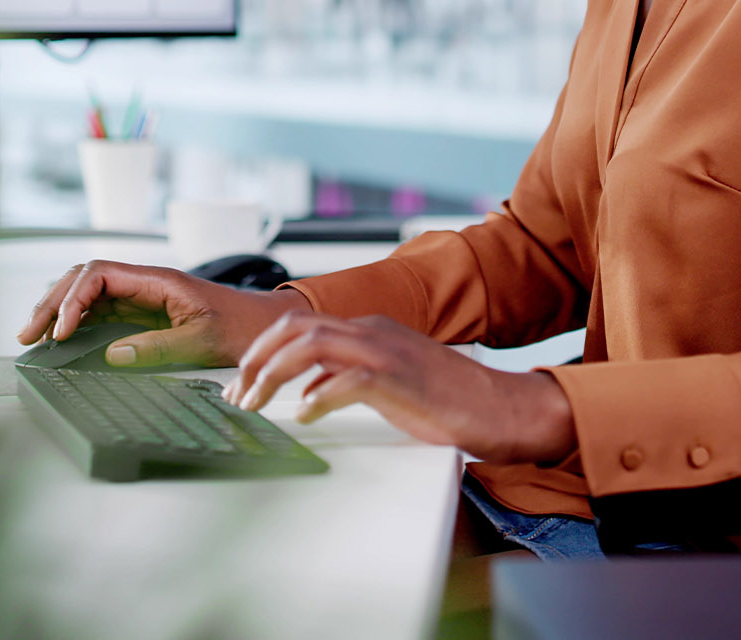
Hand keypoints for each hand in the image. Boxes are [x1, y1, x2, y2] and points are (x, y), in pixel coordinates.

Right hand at [17, 260, 309, 367]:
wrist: (266, 325)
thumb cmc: (241, 327)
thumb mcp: (201, 341)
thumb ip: (157, 347)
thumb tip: (112, 354)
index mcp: (157, 280)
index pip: (99, 273)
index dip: (73, 299)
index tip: (62, 330)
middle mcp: (144, 283)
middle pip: (84, 278)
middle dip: (52, 302)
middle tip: (29, 334)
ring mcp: (142, 297)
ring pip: (88, 293)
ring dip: (59, 310)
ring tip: (35, 335)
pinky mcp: (143, 313)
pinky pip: (101, 310)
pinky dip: (77, 321)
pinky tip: (62, 338)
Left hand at [223, 311, 574, 465]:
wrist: (503, 407)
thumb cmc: (450, 400)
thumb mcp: (388, 384)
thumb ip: (347, 379)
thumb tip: (306, 392)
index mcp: (370, 330)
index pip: (300, 325)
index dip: (263, 350)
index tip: (242, 379)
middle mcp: (373, 332)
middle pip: (295, 328)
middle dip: (256, 357)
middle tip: (236, 392)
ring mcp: (387, 352)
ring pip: (312, 344)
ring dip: (274, 373)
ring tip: (255, 403)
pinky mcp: (400, 379)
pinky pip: (347, 380)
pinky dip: (318, 396)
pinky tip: (305, 414)